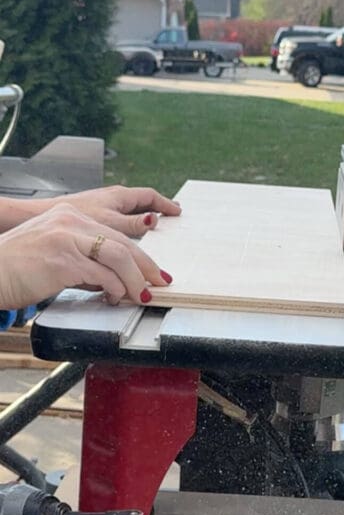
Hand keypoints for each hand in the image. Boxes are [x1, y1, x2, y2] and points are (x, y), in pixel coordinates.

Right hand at [0, 204, 172, 309]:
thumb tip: (111, 281)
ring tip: (140, 295)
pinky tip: (115, 297)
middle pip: (122, 242)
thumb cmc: (15, 269)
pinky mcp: (62, 260)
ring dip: (134, 279)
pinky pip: (101, 274)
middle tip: (159, 283)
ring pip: (118, 255)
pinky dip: (115, 288)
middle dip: (145, 266)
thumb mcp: (55, 256)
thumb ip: (84, 263)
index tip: (152, 271)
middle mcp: (70, 222)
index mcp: (69, 216)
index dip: (139, 255)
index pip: (115, 234)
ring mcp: (67, 238)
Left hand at [37, 185, 181, 236]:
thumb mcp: (110, 223)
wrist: (44, 218)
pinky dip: (129, 229)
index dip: (166, 204)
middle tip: (172, 219)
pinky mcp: (94, 218)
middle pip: (142, 204)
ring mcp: (103, 208)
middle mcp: (112, 199)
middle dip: (158, 211)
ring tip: (155, 231)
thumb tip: (154, 220)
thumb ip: (133, 223)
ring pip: (131, 214)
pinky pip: (120, 222)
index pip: (150, 196)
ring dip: (144, 221)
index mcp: (119, 197)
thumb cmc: (73, 218)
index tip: (178, 212)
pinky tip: (128, 242)